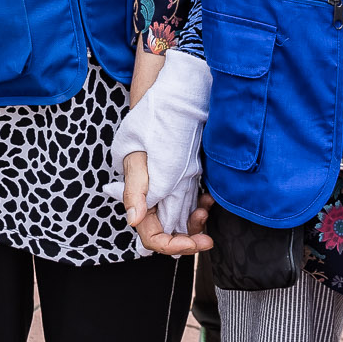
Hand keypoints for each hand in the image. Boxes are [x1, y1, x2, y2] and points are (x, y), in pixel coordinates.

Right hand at [110, 50, 210, 247]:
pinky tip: (209, 197)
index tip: (195, 243)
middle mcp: (152, 194)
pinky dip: (201, 206)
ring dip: (196, 222)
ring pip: (180, 221)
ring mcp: (167, 187)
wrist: (170, 96)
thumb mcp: (144, 154)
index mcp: (138, 193)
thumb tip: (133, 219)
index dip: (172, 245)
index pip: (151, 235)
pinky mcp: (181, 178)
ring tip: (207, 208)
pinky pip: (190, 203)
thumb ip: (138, 188)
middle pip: (167, 232)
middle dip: (188, 237)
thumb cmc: (153, 121)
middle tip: (208, 234)